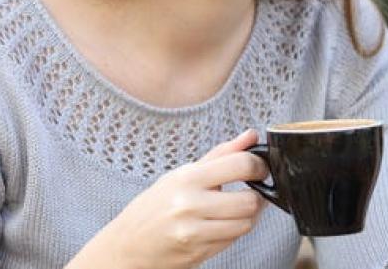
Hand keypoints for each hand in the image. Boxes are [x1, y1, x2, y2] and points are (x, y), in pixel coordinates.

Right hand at [68, 129, 268, 268]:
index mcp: (188, 178)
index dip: (260, 166)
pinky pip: (232, 241)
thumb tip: (250, 135)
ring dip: (248, 216)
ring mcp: (194, 232)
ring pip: (245, 224)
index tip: (261, 168)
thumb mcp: (182, 174)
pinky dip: (233, 232)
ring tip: (237, 208)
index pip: (241, 164)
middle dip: (258, 196)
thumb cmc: (154, 206)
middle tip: (254, 191)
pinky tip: (222, 224)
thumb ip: (221, 154)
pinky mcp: (197, 253)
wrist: (126, 245)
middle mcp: (190, 205)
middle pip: (250, 200)